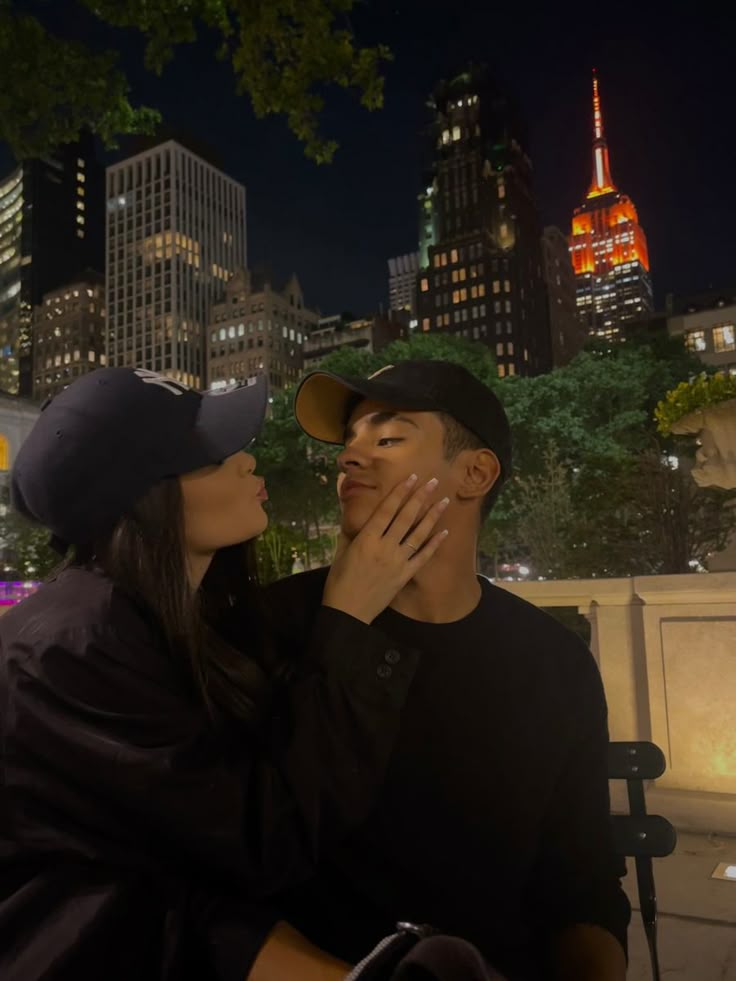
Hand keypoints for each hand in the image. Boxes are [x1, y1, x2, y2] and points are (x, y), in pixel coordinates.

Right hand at [322, 474, 449, 623]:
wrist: (348, 611)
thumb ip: (350, 531)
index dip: (399, 492)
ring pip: (418, 534)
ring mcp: (397, 562)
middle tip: (434, 481)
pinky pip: (423, 557)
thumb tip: (354, 512)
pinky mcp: (405, 575)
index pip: (386, 510)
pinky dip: (434, 544)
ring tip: (444, 501)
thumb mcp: (340, 551)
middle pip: (405, 517)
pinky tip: (444, 532)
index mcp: (366, 539)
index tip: (410, 478)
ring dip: (432, 516)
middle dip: (420, 497)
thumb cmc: (339, 581)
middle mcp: (385, 547)